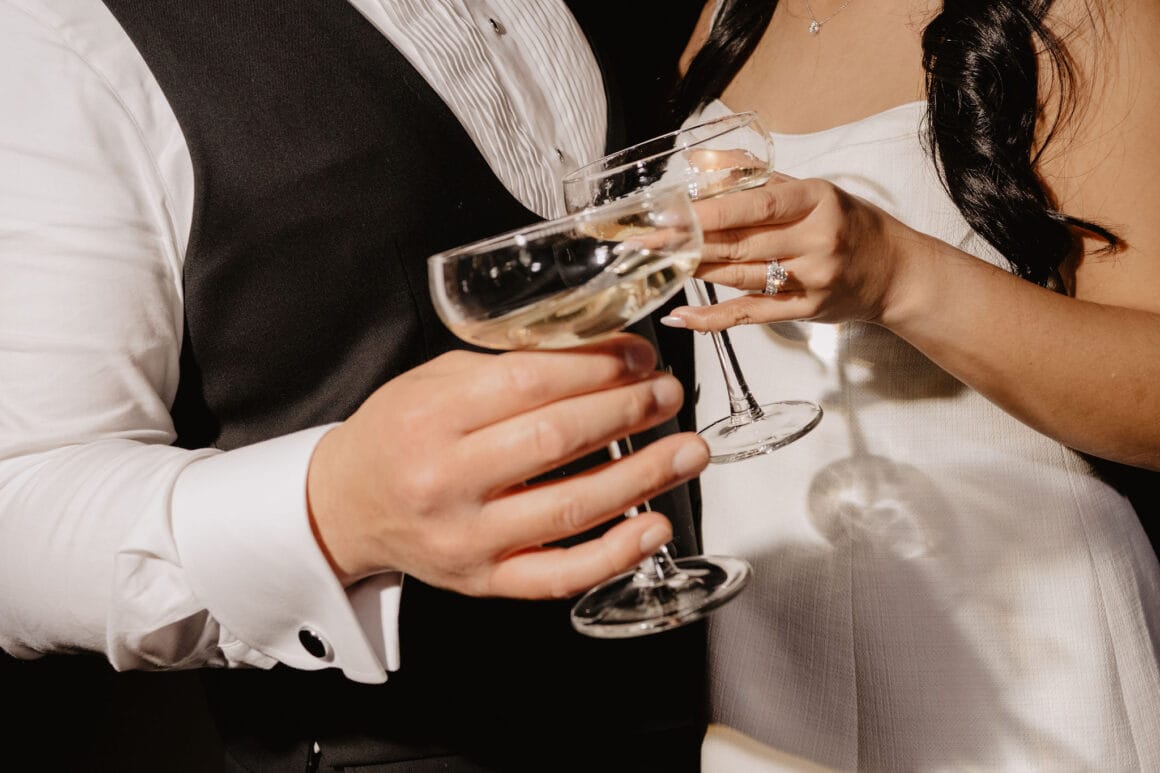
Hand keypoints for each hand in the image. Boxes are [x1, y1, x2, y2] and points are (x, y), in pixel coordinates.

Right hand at [305, 333, 708, 598]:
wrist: (346, 506)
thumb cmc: (396, 435)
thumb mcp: (435, 381)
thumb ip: (506, 368)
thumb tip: (601, 355)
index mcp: (430, 417)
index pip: (528, 383)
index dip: (596, 367)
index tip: (638, 356)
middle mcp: (445, 480)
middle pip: (555, 440)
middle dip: (627, 411)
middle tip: (668, 394)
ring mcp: (466, 537)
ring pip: (569, 506)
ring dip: (642, 476)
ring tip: (687, 450)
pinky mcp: (483, 580)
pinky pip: (558, 575)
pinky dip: (615, 554)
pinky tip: (654, 526)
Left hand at [662, 175, 923, 330]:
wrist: (896, 273)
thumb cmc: (849, 224)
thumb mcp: (812, 189)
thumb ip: (755, 175)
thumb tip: (700, 159)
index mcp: (817, 199)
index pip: (757, 203)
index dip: (711, 210)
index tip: (672, 213)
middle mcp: (817, 239)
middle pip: (741, 243)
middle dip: (688, 243)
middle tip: (643, 243)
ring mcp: (812, 279)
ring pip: (741, 277)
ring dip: (695, 272)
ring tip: (657, 266)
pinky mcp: (805, 311)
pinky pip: (750, 315)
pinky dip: (712, 318)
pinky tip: (680, 316)